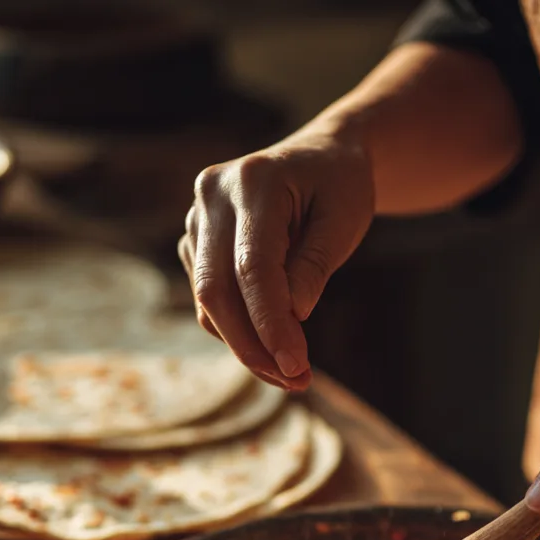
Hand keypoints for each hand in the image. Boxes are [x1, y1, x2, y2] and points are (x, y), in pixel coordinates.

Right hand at [179, 127, 374, 390]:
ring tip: (292, 372)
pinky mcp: (195, 242)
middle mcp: (212, 194)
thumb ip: (315, 266)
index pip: (252, 267)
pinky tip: (274, 343)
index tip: (296, 366)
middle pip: (215, 289)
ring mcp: (197, 218)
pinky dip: (239, 331)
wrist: (322, 158)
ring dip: (247, 346)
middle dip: (252, 346)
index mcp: (253, 180)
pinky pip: (210, 302)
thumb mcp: (344, 221)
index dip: (270, 323)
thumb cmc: (340, 188)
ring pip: (208, 303)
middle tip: (294, 381)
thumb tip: (291, 315)